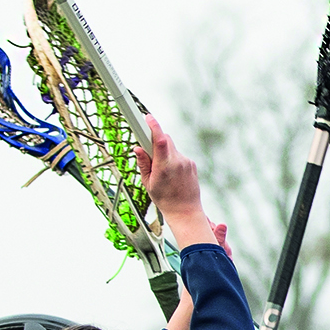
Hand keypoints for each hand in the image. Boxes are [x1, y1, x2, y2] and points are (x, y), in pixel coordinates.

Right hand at [134, 115, 213, 246]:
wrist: (185, 212)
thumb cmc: (164, 200)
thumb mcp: (148, 183)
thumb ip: (143, 164)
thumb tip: (138, 148)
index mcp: (164, 167)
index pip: (159, 140)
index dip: (154, 126)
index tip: (148, 117)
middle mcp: (177, 162)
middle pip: (165, 139)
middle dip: (156, 140)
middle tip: (148, 149)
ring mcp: (186, 162)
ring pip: (172, 147)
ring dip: (164, 152)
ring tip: (162, 171)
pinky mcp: (192, 164)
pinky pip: (179, 155)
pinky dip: (172, 159)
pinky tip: (172, 174)